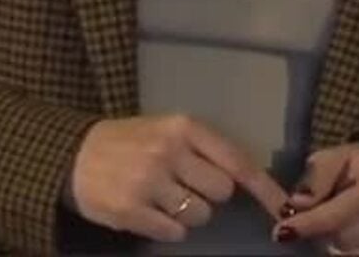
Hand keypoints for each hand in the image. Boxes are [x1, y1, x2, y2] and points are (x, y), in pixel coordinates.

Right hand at [66, 114, 290, 242]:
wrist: (72, 155)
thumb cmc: (128, 142)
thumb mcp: (166, 130)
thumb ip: (204, 150)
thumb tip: (249, 182)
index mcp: (182, 127)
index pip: (236, 160)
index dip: (265, 188)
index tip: (285, 209)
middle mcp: (169, 151)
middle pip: (222, 192)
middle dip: (209, 195)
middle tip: (183, 186)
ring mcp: (150, 181)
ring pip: (200, 215)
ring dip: (187, 213)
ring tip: (161, 197)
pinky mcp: (132, 210)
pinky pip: (175, 232)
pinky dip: (166, 227)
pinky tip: (147, 210)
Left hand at [273, 142, 358, 253]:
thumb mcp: (341, 155)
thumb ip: (318, 175)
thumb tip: (297, 203)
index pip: (336, 215)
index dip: (307, 225)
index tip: (282, 232)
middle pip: (341, 238)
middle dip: (320, 230)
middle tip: (309, 219)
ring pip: (351, 253)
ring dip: (334, 242)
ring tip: (337, 222)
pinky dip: (351, 249)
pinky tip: (351, 235)